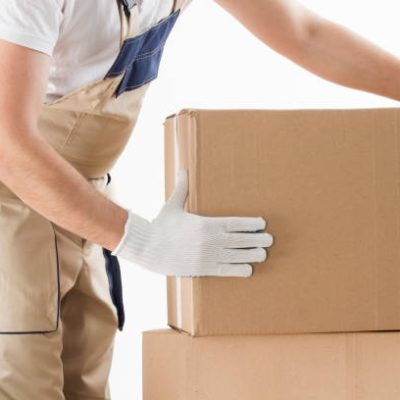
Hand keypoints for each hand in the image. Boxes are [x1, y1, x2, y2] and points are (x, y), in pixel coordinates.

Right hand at [111, 170, 273, 276]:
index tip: (262, 223)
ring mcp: (210, 256)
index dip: (253, 224)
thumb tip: (182, 169)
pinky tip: (249, 269)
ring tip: (263, 254)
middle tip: (270, 240)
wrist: (148, 248)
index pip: (237, 223)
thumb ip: (182, 188)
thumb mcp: (172, 205)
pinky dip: (240, 270)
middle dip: (259, 240)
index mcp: (208, 223)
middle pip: (243, 240)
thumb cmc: (161, 226)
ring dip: (254, 255)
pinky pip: (228, 271)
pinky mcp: (204, 269)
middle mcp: (212, 240)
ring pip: (239, 256)